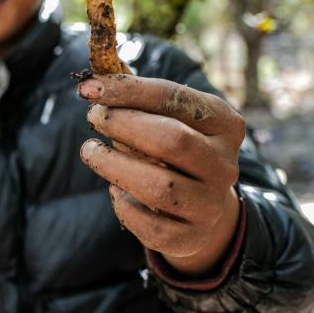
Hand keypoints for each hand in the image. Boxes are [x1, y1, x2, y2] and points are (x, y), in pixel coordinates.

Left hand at [78, 74, 245, 277]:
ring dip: (114, 165)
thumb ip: (136, 97)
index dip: (128, 90)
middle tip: (93, 117)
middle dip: (123, 124)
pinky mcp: (190, 237)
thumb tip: (95, 75)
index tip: (89, 87)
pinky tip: (115, 190)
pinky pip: (149, 225)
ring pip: (158, 186)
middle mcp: (224, 164)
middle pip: (171, 140)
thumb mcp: (167, 119)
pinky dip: (123, 206)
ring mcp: (210, 204)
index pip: (175, 98)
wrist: (203, 212)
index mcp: (224, 124)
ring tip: (90, 151)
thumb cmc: (173, 152)